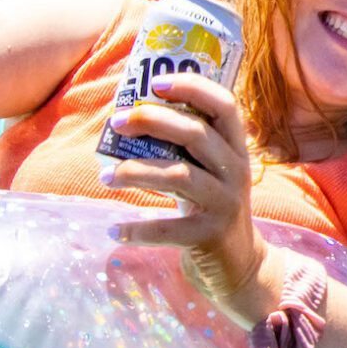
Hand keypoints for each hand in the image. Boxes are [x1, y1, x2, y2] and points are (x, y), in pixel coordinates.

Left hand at [101, 70, 265, 316]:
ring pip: (179, 176)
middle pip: (196, 134)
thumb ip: (184, 149)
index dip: (192, 87)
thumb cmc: (211, 209)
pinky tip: (115, 231)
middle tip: (116, 123)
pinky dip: (138, 229)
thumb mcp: (209, 173)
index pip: (224, 105)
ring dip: (136, 172)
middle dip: (152, 121)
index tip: (155, 82)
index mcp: (235, 149)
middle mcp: (236, 171)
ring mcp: (226, 203)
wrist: (241, 265)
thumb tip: (129, 120)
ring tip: (104, 176)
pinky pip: (169, 228)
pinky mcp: (211, 235)